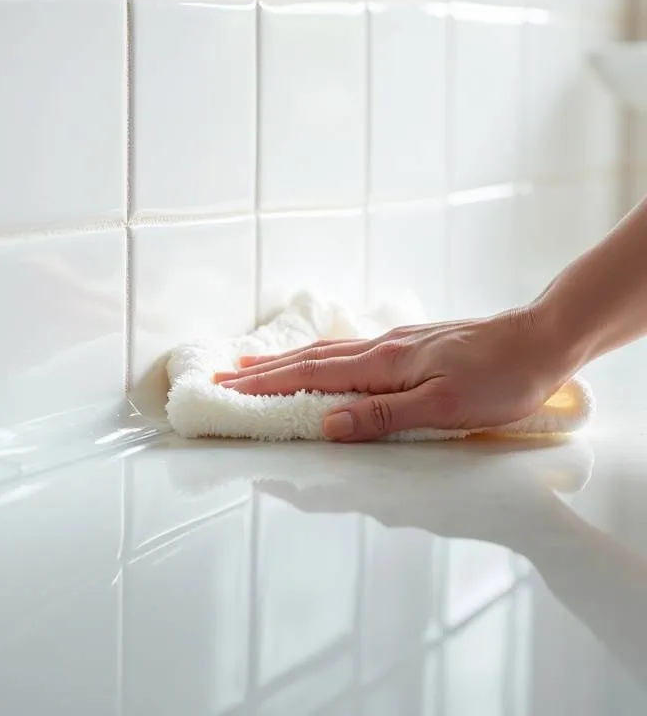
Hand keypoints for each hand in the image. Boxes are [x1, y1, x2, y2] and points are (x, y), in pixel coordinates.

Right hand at [214, 307, 570, 442]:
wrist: (541, 340)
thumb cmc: (501, 378)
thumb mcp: (445, 408)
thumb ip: (384, 416)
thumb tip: (329, 423)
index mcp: (385, 364)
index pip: (311, 374)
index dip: (266, 384)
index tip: (226, 389)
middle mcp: (383, 348)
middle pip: (310, 358)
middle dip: (263, 371)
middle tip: (222, 377)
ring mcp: (397, 344)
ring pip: (328, 352)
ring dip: (287, 361)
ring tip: (255, 366)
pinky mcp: (411, 346)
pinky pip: (349, 351)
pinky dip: (319, 358)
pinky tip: (320, 361)